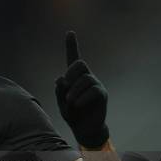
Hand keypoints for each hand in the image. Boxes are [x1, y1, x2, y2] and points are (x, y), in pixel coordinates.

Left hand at [55, 31, 108, 147]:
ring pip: (85, 79)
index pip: (73, 58)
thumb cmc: (72, 113)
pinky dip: (82, 98)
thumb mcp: (61, 102)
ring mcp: (96, 85)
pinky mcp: (102, 94)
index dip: (71, 45)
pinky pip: (93, 90)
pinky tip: (77, 104)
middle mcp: (87, 77)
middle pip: (80, 64)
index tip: (69, 32)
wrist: (84, 128)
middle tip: (66, 86)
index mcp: (74, 77)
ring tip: (70, 102)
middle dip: (71, 73)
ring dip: (74, 90)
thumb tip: (61, 78)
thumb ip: (59, 91)